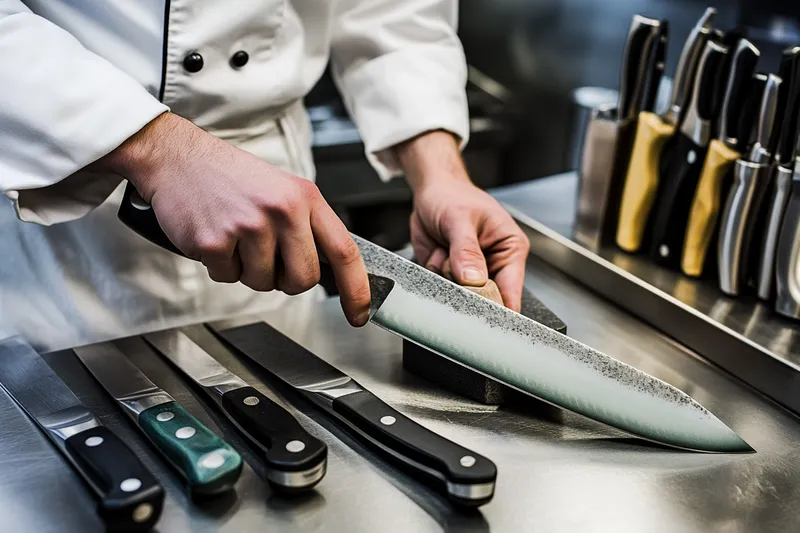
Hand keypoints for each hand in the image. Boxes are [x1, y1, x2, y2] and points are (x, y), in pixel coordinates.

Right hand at [99, 113, 370, 325]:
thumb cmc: (232, 178)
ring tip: (236, 237)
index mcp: (305, 198)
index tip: (360, 314)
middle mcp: (282, 210)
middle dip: (286, 280)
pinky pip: (228, 278)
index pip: (344, 251)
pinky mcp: (215, 242)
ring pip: (264, 283)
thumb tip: (330, 269)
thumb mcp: (283, 189)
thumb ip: (307, 226)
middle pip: (303, 279)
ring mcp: (248, 226)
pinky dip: (220, 266)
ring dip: (248, 270)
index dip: (356, 289)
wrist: (178, 158)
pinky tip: (216, 237)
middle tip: (267, 257)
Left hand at [396, 131, 528, 310]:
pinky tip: (437, 252)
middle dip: (466, 288)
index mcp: (510, 249)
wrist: (431, 191)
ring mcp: (472, 271)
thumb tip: (474, 280)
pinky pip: (441, 286)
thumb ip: (466, 251)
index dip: (499, 306)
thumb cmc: (452, 196)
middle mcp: (494, 264)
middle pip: (485, 298)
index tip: (484, 318)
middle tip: (453, 263)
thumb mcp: (459, 219)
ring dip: (446, 276)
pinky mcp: (451, 274)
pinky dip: (434, 272)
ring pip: (460, 294)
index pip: (511, 289)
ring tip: (444, 249)